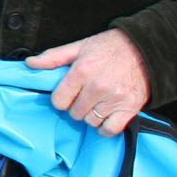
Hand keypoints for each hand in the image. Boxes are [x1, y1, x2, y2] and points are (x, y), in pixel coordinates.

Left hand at [28, 29, 150, 134]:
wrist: (146, 50)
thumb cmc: (112, 47)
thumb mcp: (80, 46)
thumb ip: (54, 57)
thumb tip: (30, 63)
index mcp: (82, 71)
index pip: (58, 101)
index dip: (61, 99)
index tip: (69, 94)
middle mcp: (96, 87)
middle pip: (74, 113)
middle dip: (77, 106)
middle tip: (85, 96)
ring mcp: (113, 99)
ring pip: (90, 121)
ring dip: (91, 116)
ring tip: (98, 102)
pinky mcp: (129, 108)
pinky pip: (110, 129)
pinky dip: (106, 127)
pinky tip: (106, 116)